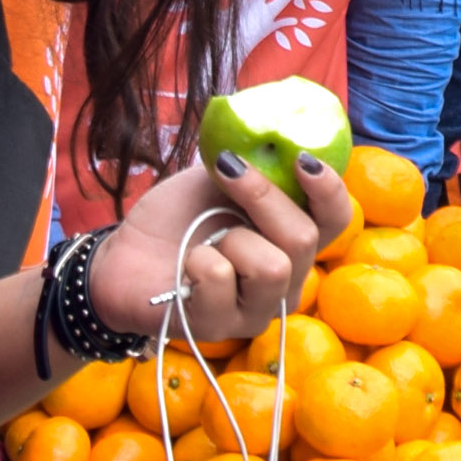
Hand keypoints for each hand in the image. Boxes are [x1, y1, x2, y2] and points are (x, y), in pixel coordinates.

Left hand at [89, 150, 356, 352]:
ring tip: (204, 241)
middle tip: (227, 171)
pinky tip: (184, 267)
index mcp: (292, 240)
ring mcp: (257, 309)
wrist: (124, 255)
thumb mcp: (216, 178)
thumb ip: (253, 163)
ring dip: (230, 239)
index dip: (329, 188)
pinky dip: (197, 261)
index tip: (300, 158)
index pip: (337, 220)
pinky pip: (223, 282)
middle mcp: (287, 279)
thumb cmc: (176, 218)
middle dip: (263, 197)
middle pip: (304, 239)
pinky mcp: (221, 326)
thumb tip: (275, 133)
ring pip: (273, 268)